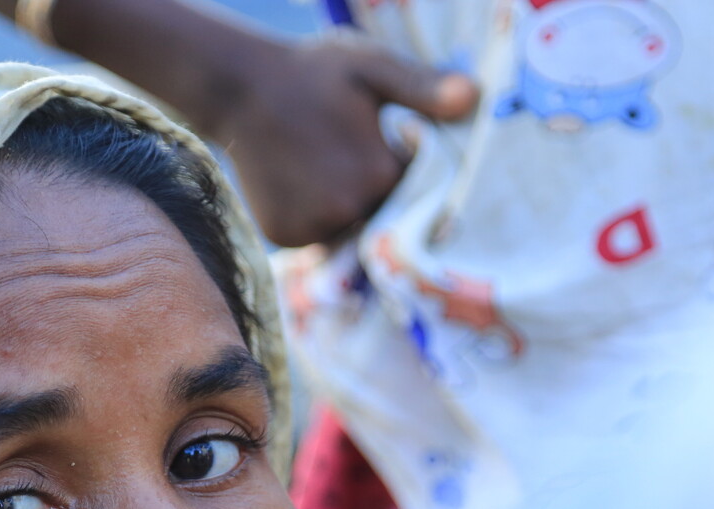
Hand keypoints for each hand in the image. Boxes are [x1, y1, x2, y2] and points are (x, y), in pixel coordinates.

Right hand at [212, 36, 476, 247]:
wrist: (239, 87)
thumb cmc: (311, 72)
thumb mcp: (371, 67)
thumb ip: (423, 88)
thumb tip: (474, 99)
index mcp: (379, 174)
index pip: (414, 188)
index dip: (403, 166)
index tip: (384, 140)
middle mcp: (349, 210)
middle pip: (383, 213)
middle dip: (375, 190)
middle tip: (344, 151)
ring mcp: (313, 228)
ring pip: (349, 227)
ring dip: (346, 208)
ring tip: (321, 165)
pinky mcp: (285, 237)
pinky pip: (316, 236)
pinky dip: (315, 219)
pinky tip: (300, 183)